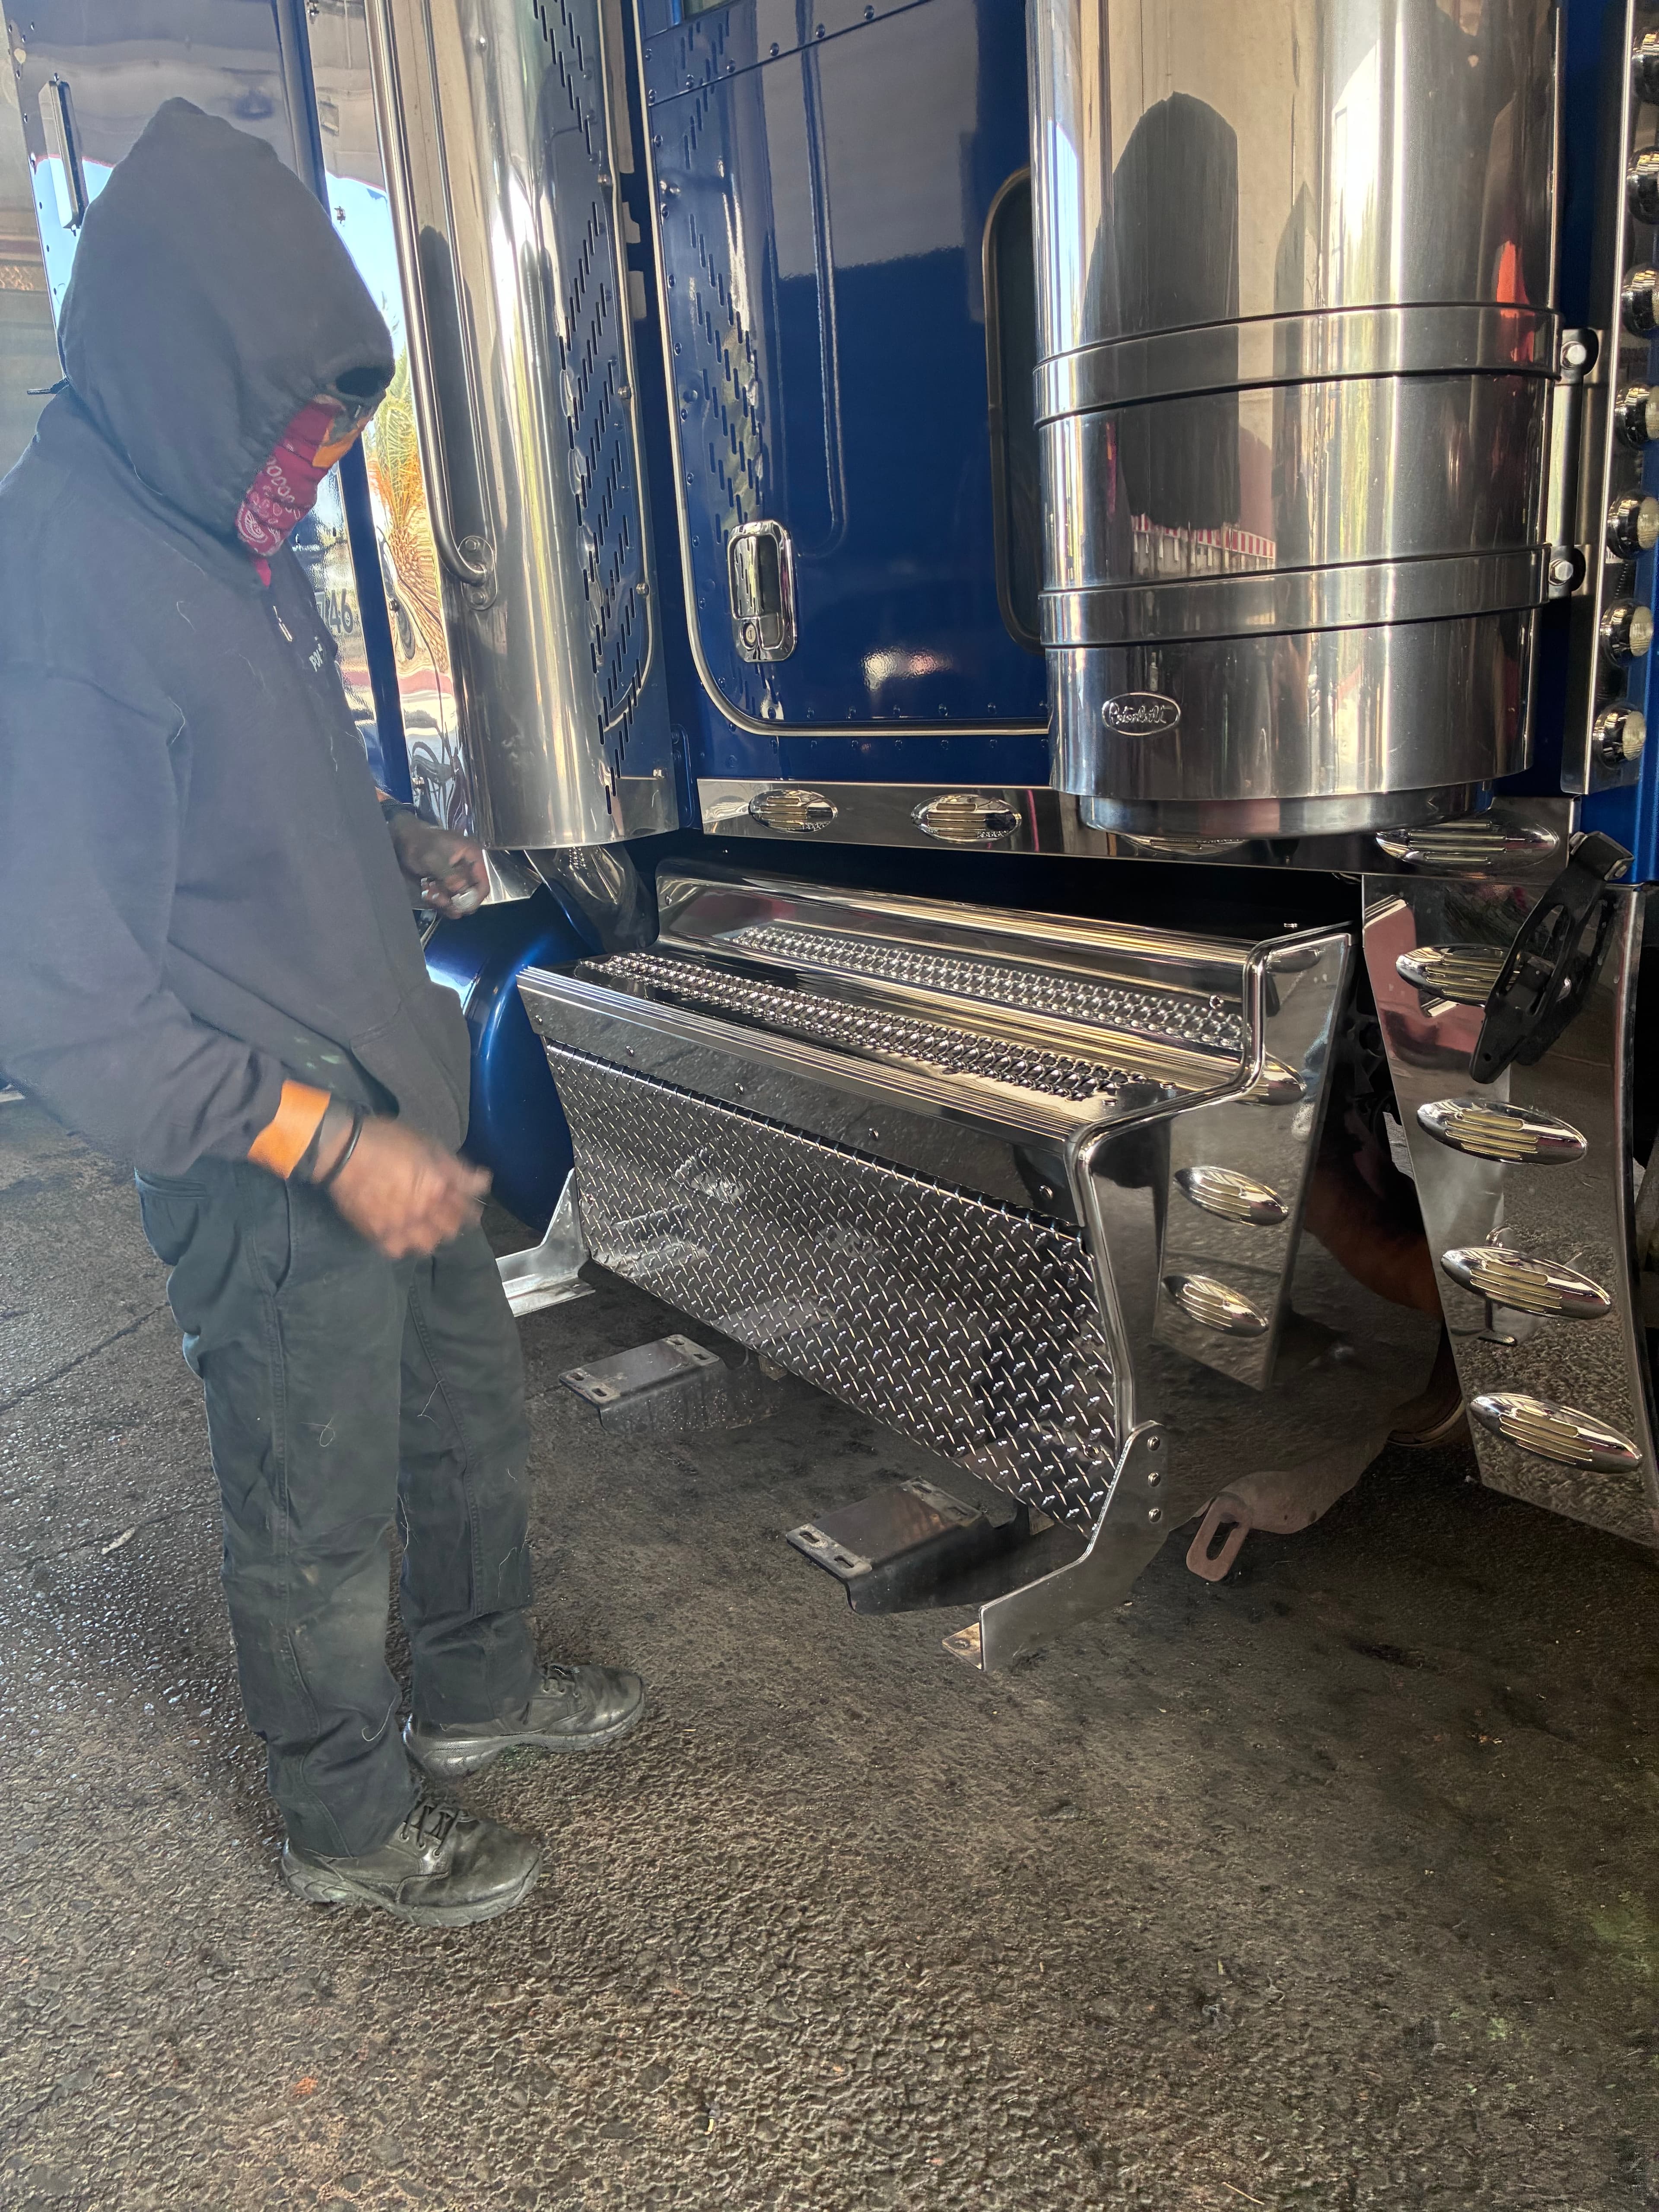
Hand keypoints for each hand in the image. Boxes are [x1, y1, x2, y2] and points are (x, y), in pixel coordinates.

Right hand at [321, 1115, 489, 1257]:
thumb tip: (484, 1181)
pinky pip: (397, 1250)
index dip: (472, 1209)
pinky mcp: (377, 1234)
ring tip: (426, 1226)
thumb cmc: (387, 1141)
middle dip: (452, 1222)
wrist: (342, 1151)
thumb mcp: (428, 1146)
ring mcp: (399, 1225)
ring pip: (427, 1244)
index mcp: (438, 1187)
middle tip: (447, 1215)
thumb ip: (457, 1168)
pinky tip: (403, 1234)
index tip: (471, 1208)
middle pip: (450, 1229)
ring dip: (431, 1236)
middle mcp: (422, 1211)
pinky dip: (404, 1244)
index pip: (467, 1209)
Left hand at [387, 811, 489, 918]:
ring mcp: (456, 877)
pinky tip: (426, 893)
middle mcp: (467, 869)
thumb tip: (461, 892)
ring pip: (458, 900)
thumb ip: (449, 876)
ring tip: (429, 894)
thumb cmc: (419, 843)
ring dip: (444, 902)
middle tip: (439, 901)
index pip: (483, 884)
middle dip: (455, 902)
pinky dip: (437, 901)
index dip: (474, 898)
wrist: (402, 840)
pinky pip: (447, 899)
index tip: (460, 907)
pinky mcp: (446, 884)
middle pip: (471, 896)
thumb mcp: (434, 858)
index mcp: (472, 857)